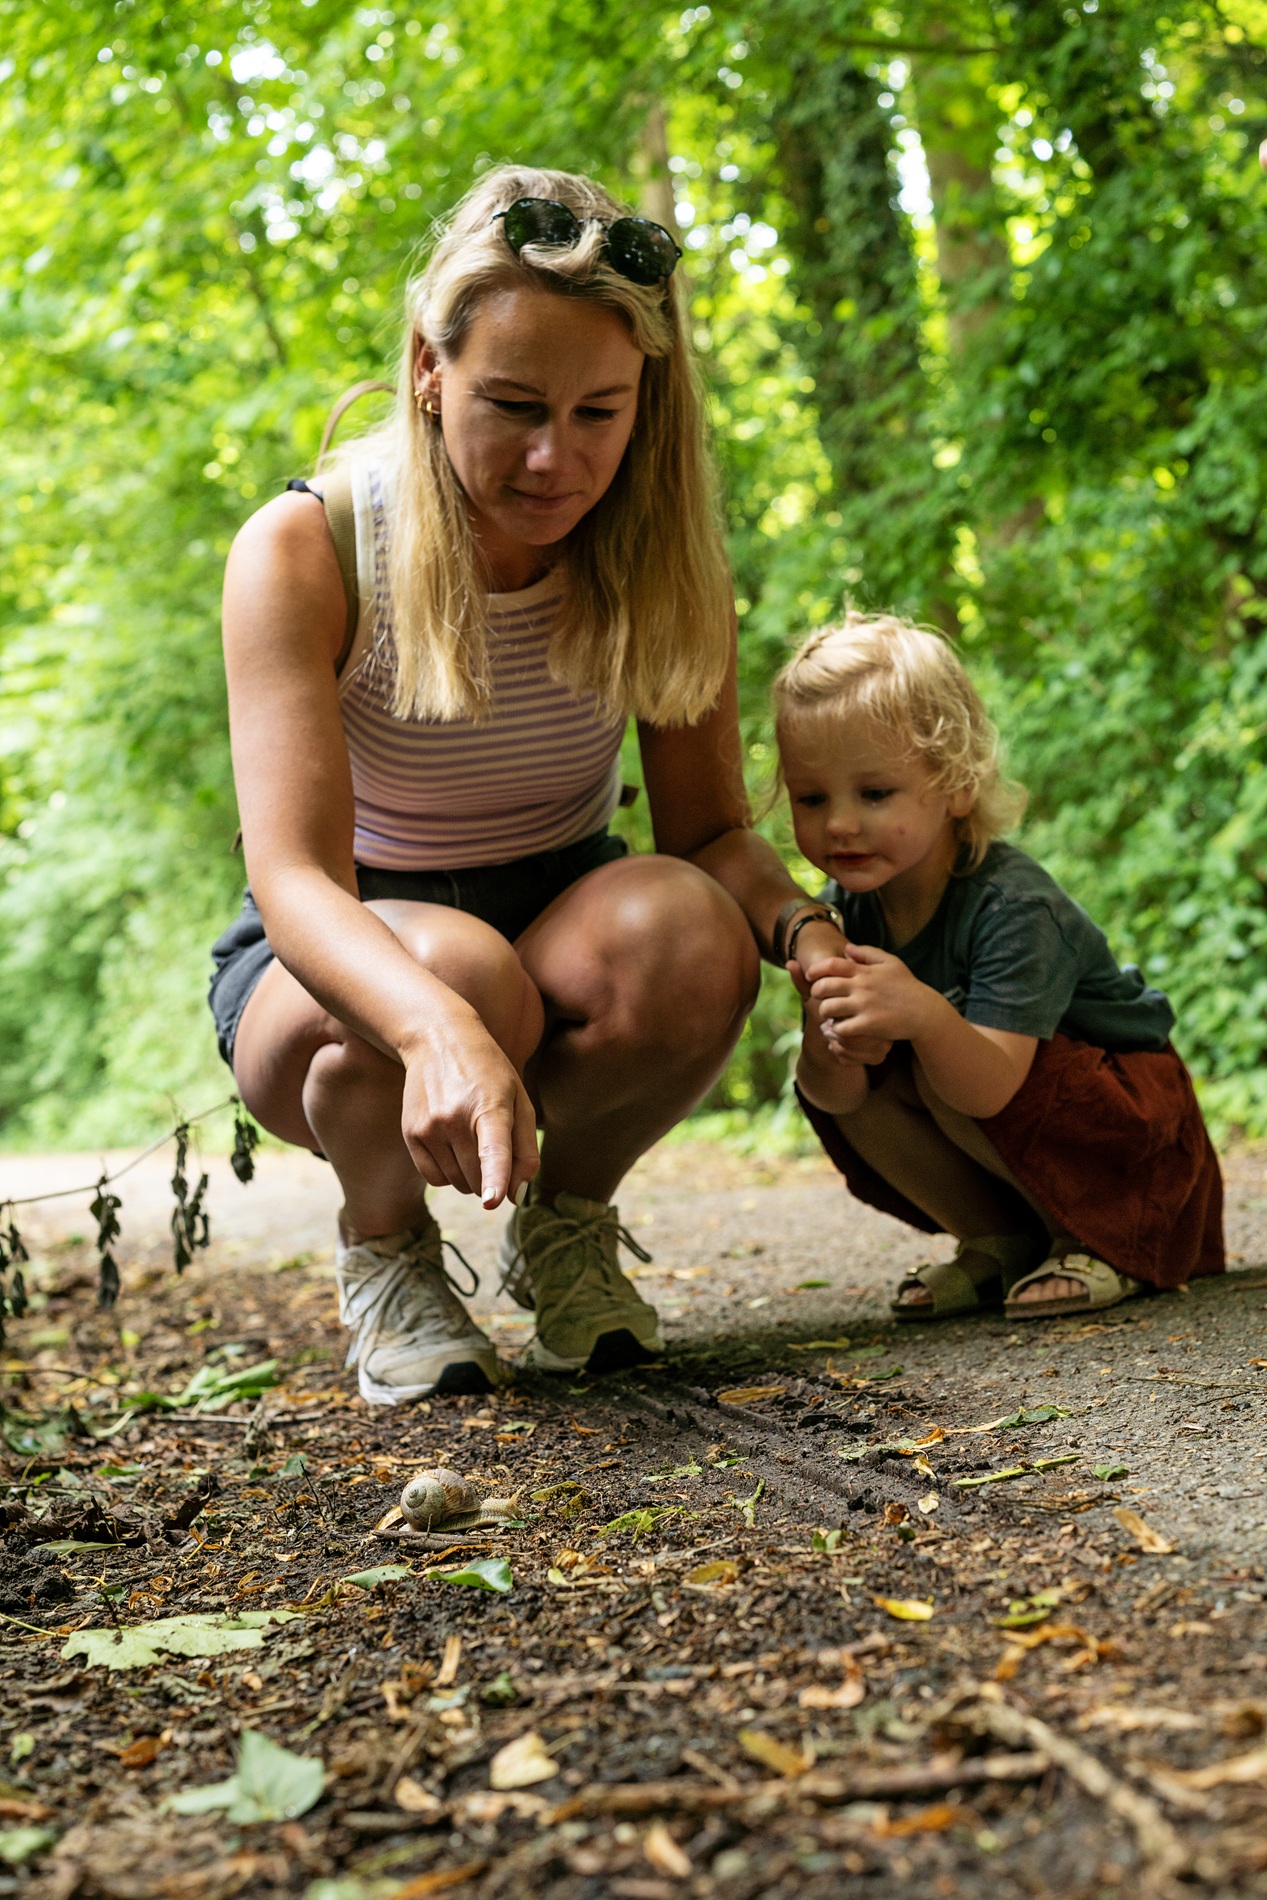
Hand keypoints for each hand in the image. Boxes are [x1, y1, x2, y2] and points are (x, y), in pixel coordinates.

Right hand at [399, 1007, 539, 1209]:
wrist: (437, 1040)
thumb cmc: (489, 1073)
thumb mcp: (519, 1099)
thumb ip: (525, 1149)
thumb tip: (515, 1195)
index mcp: (490, 1106)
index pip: (493, 1149)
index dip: (495, 1177)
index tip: (493, 1201)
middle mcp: (454, 1118)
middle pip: (479, 1178)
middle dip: (492, 1178)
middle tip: (493, 1146)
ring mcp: (429, 1127)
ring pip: (458, 1184)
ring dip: (471, 1178)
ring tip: (472, 1140)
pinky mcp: (410, 1134)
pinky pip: (435, 1179)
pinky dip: (449, 1175)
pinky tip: (453, 1148)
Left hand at [806, 941, 941, 1047]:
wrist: (925, 1012)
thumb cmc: (907, 987)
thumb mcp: (891, 963)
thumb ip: (867, 953)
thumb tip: (846, 948)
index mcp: (865, 971)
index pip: (831, 964)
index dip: (815, 970)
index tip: (811, 977)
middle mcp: (862, 987)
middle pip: (824, 986)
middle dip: (816, 993)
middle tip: (819, 999)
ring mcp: (864, 1006)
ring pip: (828, 1009)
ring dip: (824, 1013)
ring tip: (828, 1016)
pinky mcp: (868, 1025)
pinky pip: (841, 1028)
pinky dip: (835, 1031)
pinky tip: (838, 1031)